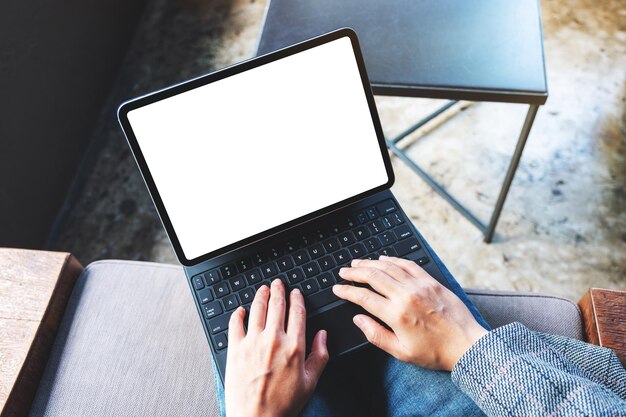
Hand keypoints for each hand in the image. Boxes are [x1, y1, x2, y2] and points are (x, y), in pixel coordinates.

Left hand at [225, 279, 328, 416]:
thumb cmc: (283, 404)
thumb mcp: (310, 382)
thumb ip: (319, 355)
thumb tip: (323, 336)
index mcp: (294, 346)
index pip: (297, 312)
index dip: (297, 299)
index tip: (296, 293)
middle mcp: (273, 340)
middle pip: (276, 305)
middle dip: (278, 290)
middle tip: (278, 283)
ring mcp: (252, 342)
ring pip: (257, 309)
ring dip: (261, 295)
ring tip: (263, 289)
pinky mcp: (235, 348)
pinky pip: (235, 324)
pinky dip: (238, 313)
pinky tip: (241, 310)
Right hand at [332, 256, 486, 370]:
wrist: (466, 344)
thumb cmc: (435, 352)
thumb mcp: (401, 352)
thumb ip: (376, 335)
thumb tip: (358, 320)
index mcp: (396, 315)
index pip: (363, 297)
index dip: (347, 291)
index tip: (338, 289)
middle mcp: (406, 296)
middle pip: (372, 276)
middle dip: (354, 273)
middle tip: (343, 272)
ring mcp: (419, 285)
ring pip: (388, 267)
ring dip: (369, 263)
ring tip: (357, 263)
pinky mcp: (430, 281)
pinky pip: (407, 264)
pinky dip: (392, 260)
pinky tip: (383, 259)